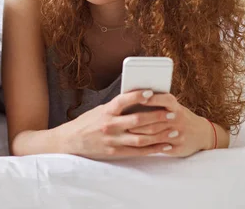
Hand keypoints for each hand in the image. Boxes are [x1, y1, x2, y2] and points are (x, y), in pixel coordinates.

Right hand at [59, 90, 175, 159]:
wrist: (70, 142)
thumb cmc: (87, 123)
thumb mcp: (99, 110)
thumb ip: (117, 108)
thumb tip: (138, 100)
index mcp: (105, 112)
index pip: (123, 101)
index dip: (137, 96)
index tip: (151, 92)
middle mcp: (110, 126)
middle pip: (137, 120)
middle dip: (157, 116)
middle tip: (172, 113)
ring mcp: (113, 141)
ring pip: (141, 138)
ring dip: (160, 134)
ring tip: (174, 130)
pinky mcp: (115, 153)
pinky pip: (138, 152)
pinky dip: (154, 149)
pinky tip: (166, 145)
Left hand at [133, 93, 214, 156]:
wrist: (202, 133)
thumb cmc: (178, 116)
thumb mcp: (173, 107)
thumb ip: (156, 102)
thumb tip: (132, 96)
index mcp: (176, 107)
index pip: (165, 100)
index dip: (152, 99)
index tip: (139, 98)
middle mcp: (179, 120)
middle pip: (155, 120)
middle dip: (138, 121)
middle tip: (124, 121)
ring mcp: (180, 135)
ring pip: (156, 135)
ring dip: (140, 134)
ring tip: (127, 132)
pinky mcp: (179, 148)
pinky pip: (160, 148)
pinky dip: (148, 146)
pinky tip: (137, 144)